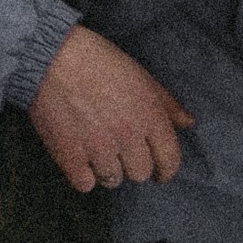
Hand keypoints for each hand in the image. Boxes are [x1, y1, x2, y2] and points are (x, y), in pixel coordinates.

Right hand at [28, 21, 192, 193]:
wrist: (53, 59)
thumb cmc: (101, 63)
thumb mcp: (142, 77)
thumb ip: (168, 104)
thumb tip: (188, 123)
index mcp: (150, 116)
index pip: (169, 160)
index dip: (167, 171)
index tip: (160, 174)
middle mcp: (128, 136)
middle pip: (140, 174)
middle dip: (134, 165)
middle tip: (122, 152)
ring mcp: (98, 148)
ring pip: (113, 180)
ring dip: (108, 169)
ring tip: (98, 149)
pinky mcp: (70, 156)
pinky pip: (86, 184)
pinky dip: (84, 175)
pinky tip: (81, 159)